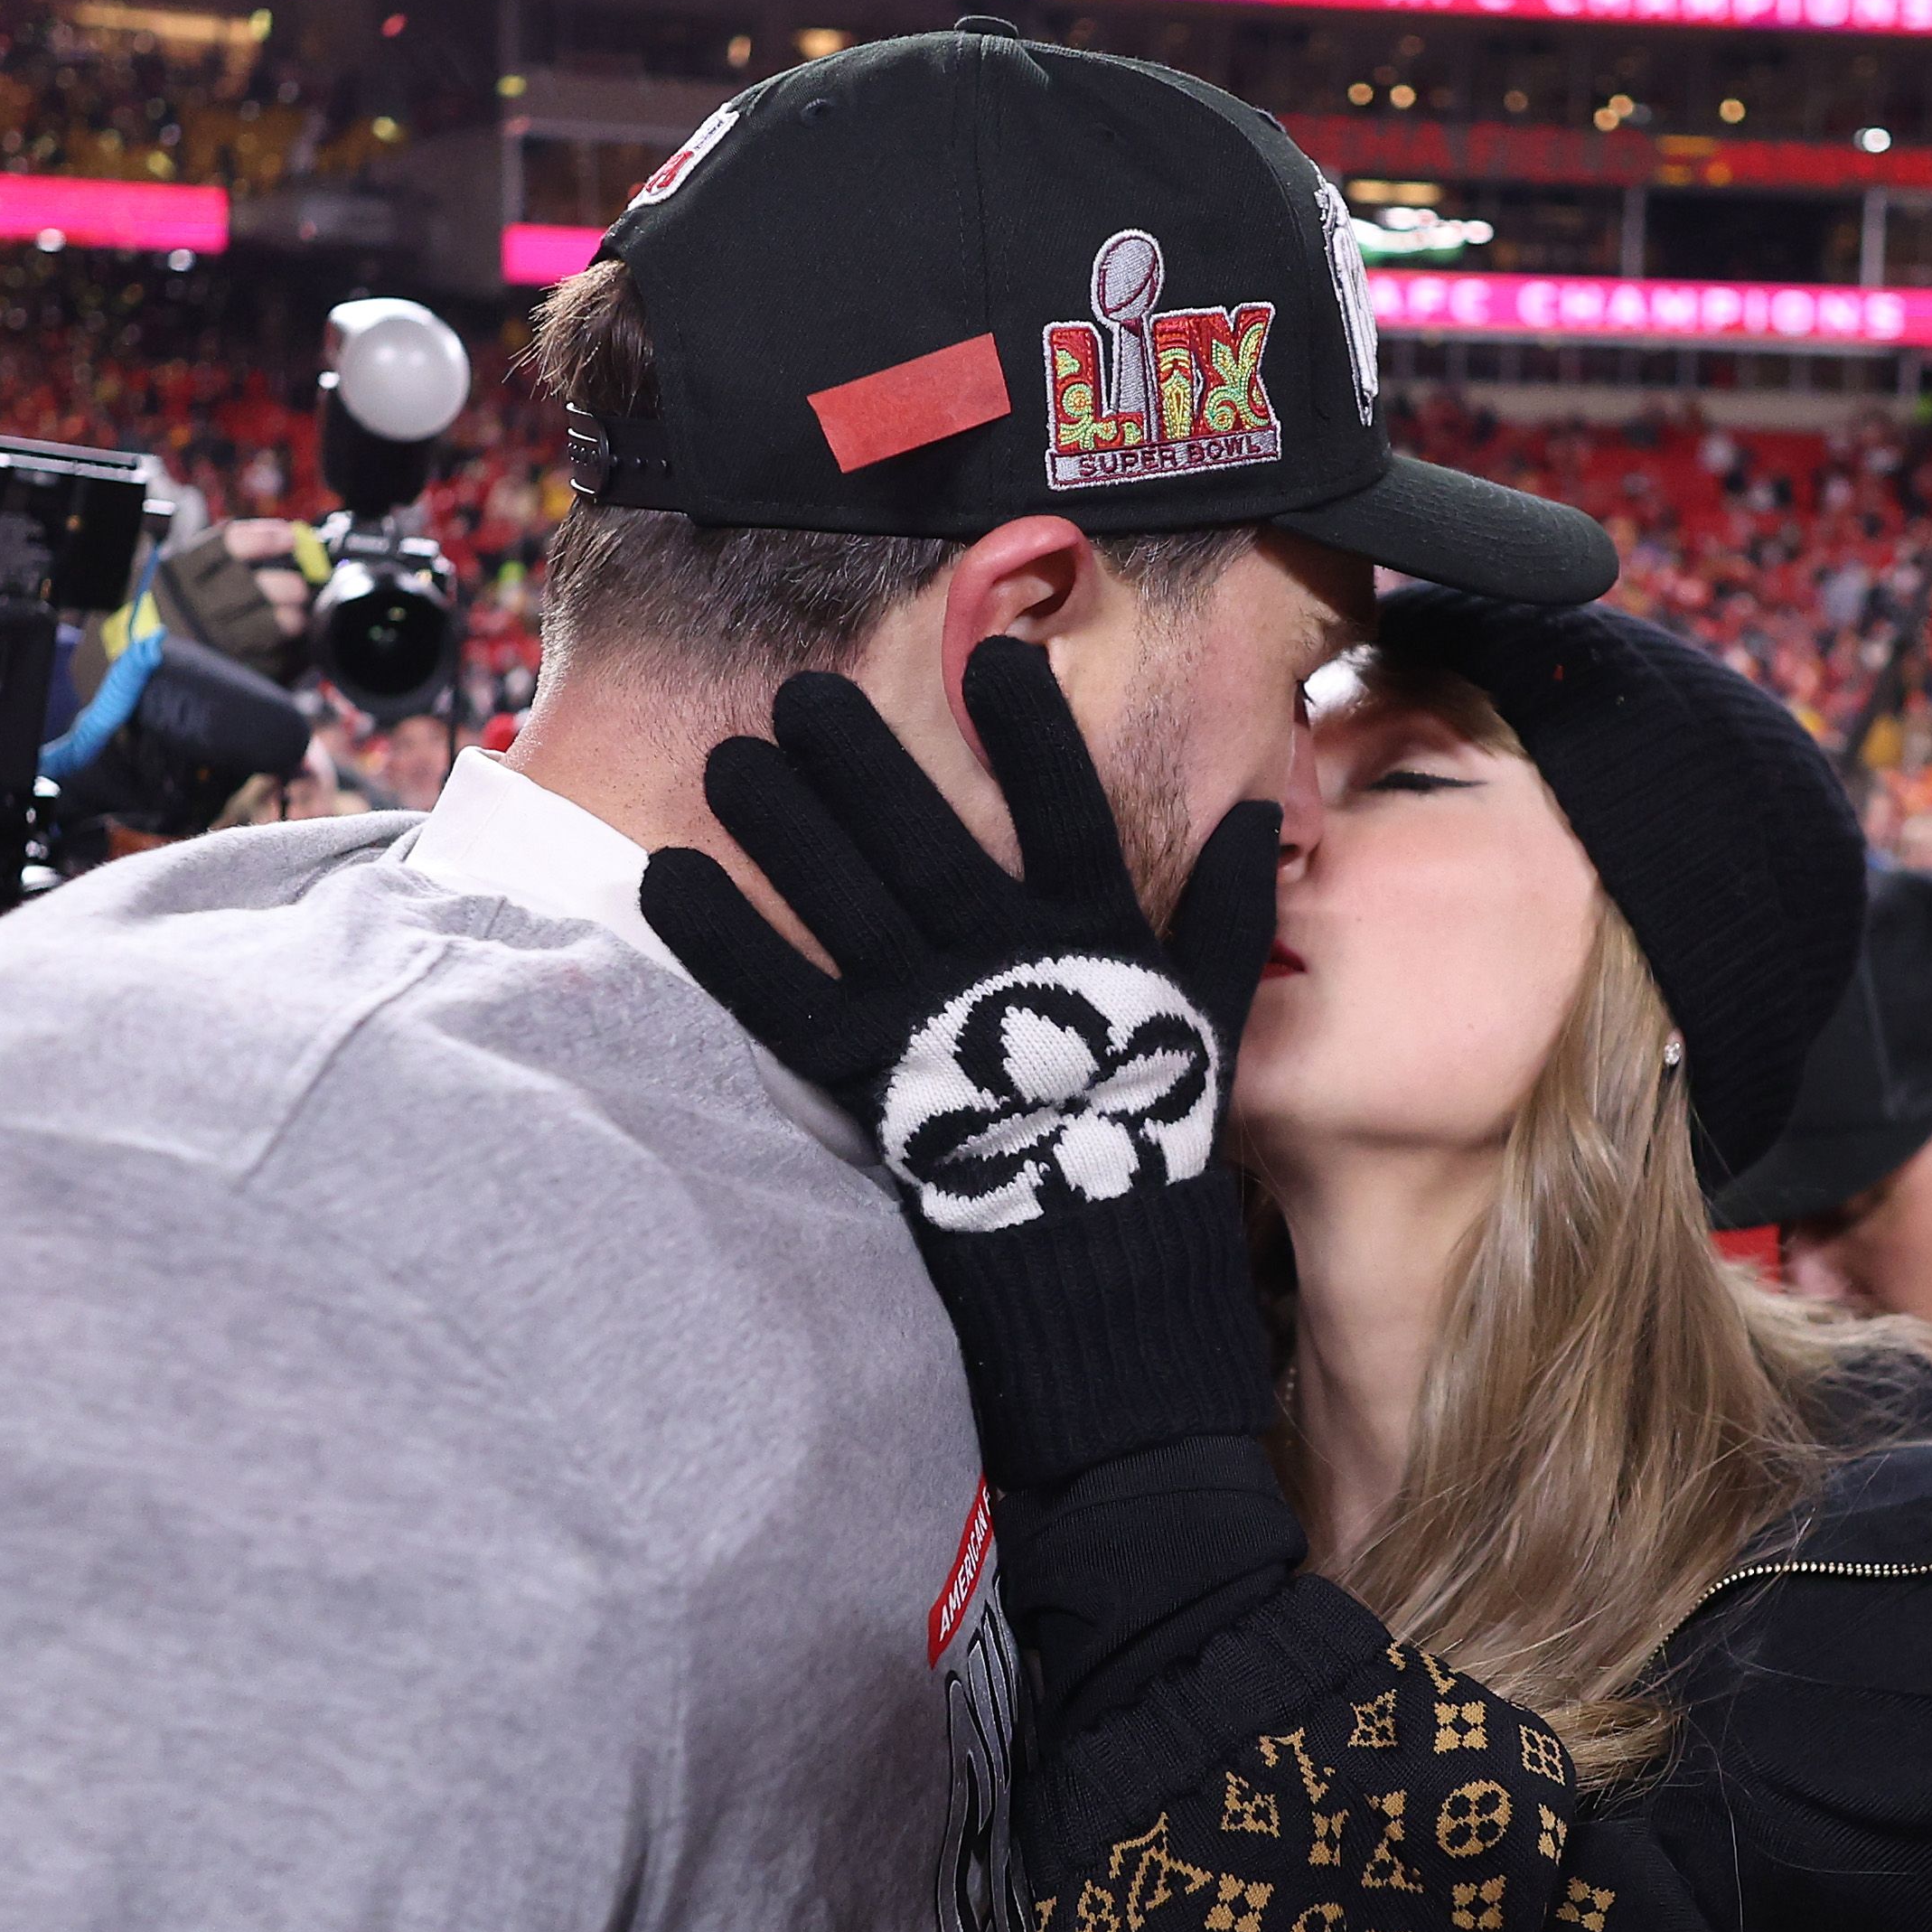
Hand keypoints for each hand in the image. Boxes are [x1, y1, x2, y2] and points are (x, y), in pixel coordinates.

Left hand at [642, 638, 1281, 1488]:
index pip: (1065, 807)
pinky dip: (722, 937)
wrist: (1106, 1275)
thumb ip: (1228, 907)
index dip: (1031, 730)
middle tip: (797, 692)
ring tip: (727, 757)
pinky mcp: (868, 1081)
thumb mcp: (1205, 1011)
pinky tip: (671, 874)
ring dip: (781, 824)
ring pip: (845, 898)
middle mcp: (1009, 962)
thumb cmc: (1155, 1133)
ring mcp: (934, 1019)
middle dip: (859, 758)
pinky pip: (780, 994)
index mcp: (1096, 935)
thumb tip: (1260, 817)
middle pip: (923, 835)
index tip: (995, 656)